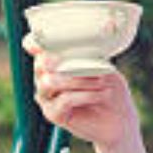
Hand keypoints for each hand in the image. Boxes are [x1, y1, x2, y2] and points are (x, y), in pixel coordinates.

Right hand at [27, 34, 147, 152]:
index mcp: (54, 61)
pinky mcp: (53, 114)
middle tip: (91, 65)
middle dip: (65, 60)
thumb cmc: (110, 87)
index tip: (49, 38)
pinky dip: (86, 94)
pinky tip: (101, 94)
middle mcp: (45, 77)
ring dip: (79, 79)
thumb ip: (93, 53)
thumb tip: (98, 33)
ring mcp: (46, 97)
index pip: (33, 46)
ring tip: (102, 82)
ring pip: (50, 81)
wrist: (119, 119)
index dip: (35, 41)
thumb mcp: (105, 65)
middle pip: (41, 63)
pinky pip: (64, 99)